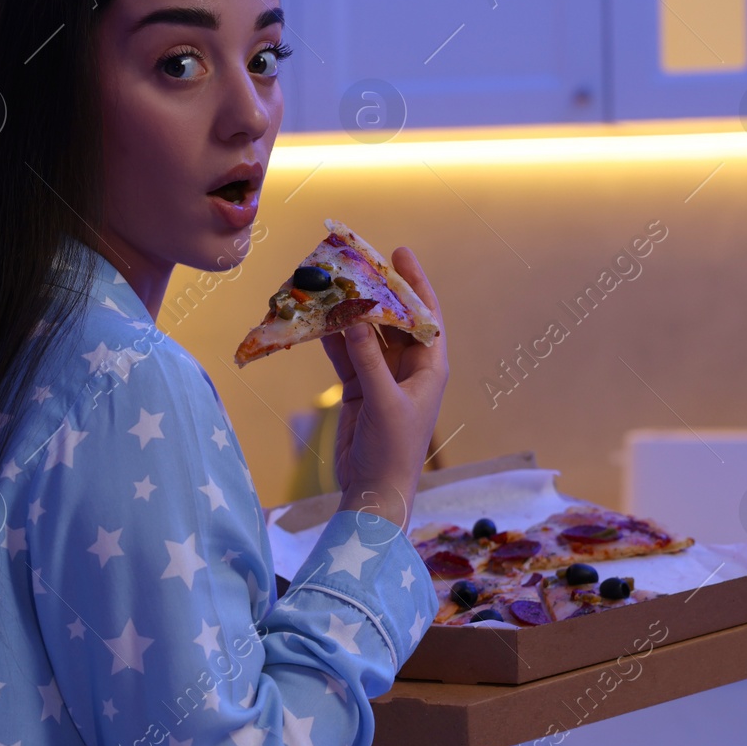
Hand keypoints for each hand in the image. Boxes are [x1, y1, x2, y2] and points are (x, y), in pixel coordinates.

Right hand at [319, 247, 448, 531]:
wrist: (374, 492)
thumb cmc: (392, 451)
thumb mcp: (384, 403)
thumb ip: (369, 360)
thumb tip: (355, 320)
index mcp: (430, 368)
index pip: (426, 315)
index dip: (415, 283)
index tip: (400, 253)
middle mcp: (409, 368)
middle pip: (393, 319)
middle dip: (375, 293)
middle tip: (354, 263)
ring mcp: (382, 377)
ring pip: (365, 335)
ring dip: (349, 314)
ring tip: (329, 286)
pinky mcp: (359, 389)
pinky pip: (346, 355)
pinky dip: (332, 339)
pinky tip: (317, 321)